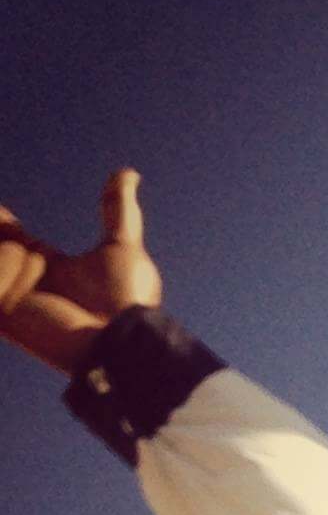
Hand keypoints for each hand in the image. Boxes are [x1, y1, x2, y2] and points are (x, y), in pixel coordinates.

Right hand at [0, 170, 162, 375]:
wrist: (119, 341)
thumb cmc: (125, 299)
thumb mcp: (121, 245)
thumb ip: (117, 210)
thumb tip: (128, 173)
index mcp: (47, 262)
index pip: (7, 231)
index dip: (1, 218)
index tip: (2, 211)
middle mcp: (24, 277)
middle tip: (4, 223)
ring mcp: (11, 297)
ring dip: (4, 259)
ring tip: (36, 273)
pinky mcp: (3, 315)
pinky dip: (0, 270)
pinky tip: (10, 262)